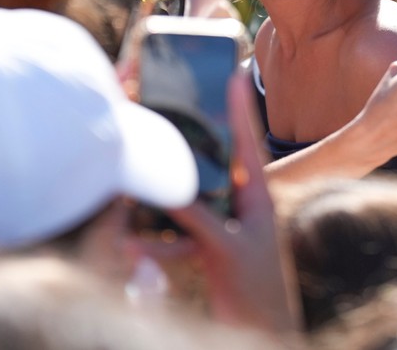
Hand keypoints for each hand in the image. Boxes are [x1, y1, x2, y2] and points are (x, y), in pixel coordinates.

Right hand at [144, 72, 301, 333]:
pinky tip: (136, 248)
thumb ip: (200, 219)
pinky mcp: (208, 246)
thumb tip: (168, 189)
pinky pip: (178, 233)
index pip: (248, 141)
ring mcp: (224, 224)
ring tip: (137, 189)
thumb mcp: (227, 249)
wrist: (259, 332)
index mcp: (257, 196)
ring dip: (165, 199)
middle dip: (188, 145)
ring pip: (189, 198)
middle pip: (213, 162)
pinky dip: (159, 241)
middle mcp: (241, 203)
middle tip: (169, 111)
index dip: (240, 106)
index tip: (235, 73)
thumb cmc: (258, 291)